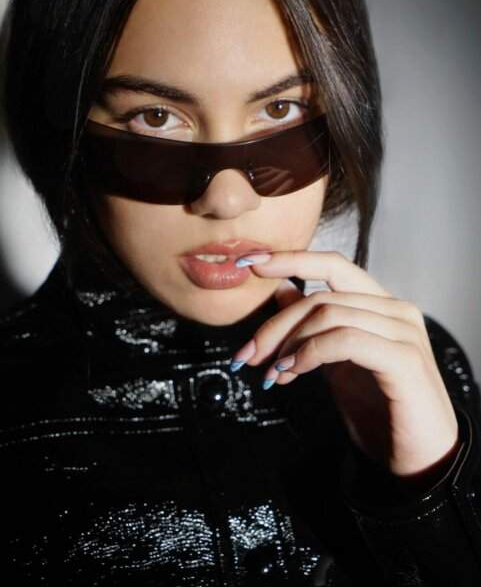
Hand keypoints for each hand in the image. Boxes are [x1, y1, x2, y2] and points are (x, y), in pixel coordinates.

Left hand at [230, 249, 459, 476]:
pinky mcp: (405, 359)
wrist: (418, 461)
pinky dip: (311, 352)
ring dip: (289, 343)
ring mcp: (403, 331)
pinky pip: (345, 340)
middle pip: (321, 295)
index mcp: (381, 305)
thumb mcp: (335, 362)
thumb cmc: (380, 411)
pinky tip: (292, 371)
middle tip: (247, 355)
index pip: (332, 265)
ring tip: (272, 373)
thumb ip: (313, 324)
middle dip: (275, 324)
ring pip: (329, 313)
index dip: (289, 260)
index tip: (249, 263)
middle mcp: (396, 309)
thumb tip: (281, 288)